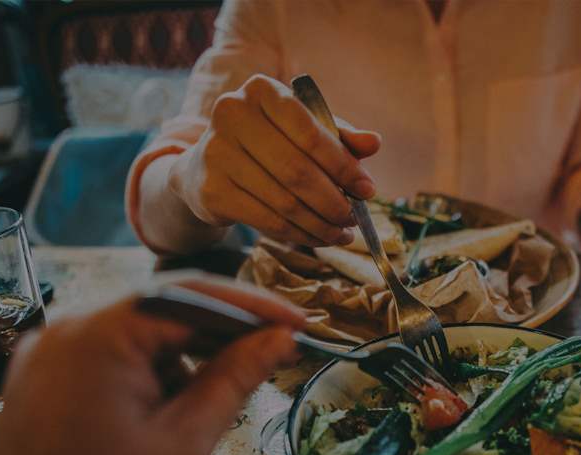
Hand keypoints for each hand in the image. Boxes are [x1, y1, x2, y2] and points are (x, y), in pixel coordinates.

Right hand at [169, 74, 380, 246]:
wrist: (206, 168)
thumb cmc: (267, 144)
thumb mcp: (303, 131)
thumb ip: (339, 135)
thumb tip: (374, 143)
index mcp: (261, 90)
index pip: (310, 132)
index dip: (343, 165)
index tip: (367, 189)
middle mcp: (232, 114)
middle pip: (297, 171)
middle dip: (334, 201)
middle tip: (354, 218)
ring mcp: (216, 152)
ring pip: (284, 201)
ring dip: (320, 224)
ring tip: (341, 233)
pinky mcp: (211, 190)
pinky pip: (268, 220)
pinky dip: (298, 234)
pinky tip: (316, 238)